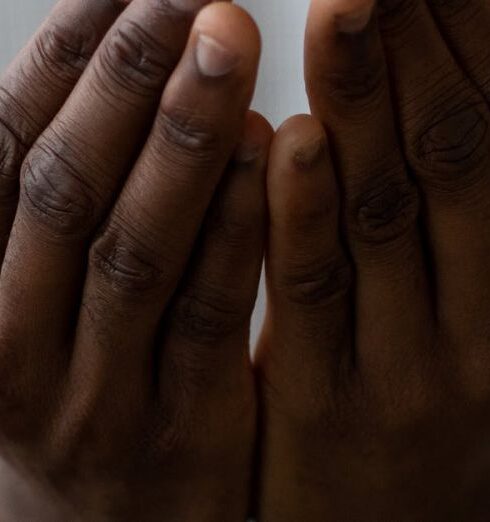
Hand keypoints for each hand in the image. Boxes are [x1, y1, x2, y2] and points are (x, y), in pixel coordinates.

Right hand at [0, 1, 270, 519]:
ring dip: (185, 143)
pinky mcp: (179, 429)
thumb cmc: (78, 391)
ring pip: (137, 249)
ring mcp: (95, 392)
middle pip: (70, 189)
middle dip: (129, 86)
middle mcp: (17, 340)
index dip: (67, 62)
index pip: (11, 153)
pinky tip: (274, 154)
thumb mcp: (42, 302)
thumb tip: (101, 91)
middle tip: (192, 3)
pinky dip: (237, 230)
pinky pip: (208, 316)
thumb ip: (55, 213)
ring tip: (228, 49)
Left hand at [257, 0, 489, 518]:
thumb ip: (446, 233)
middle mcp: (475, 316)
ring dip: (367, 107)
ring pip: (385, 217)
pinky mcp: (324, 412)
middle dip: (421, 48)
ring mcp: (406, 366)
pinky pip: (310, 299)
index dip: (471, 43)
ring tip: (345, 11)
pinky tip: (288, 144)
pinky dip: (302, 216)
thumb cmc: (422, 420)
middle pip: (448, 156)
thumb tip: (417, 118)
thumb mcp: (453, 325)